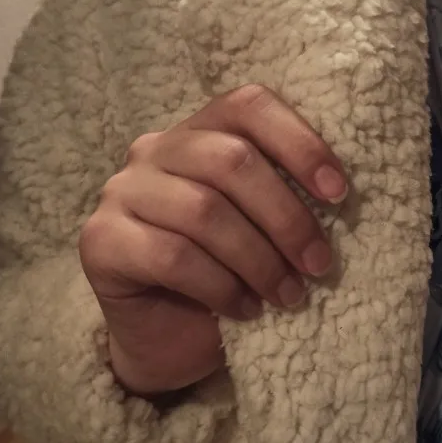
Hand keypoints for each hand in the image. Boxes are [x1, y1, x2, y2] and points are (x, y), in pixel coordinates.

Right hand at [79, 85, 347, 394]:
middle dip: (287, 217)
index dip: (300, 143)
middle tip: (319, 265)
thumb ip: (288, 196)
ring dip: (260, 260)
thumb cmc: (231, 272)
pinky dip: (221, 286)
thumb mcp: (266, 227)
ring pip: (204, 211)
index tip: (340, 194)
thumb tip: (340, 195)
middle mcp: (155, 149)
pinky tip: (246, 309)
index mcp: (202, 131)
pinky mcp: (101, 241)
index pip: (249, 106)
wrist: (172, 336)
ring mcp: (122, 192)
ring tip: (289, 295)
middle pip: (231, 160)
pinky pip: (172, 256)